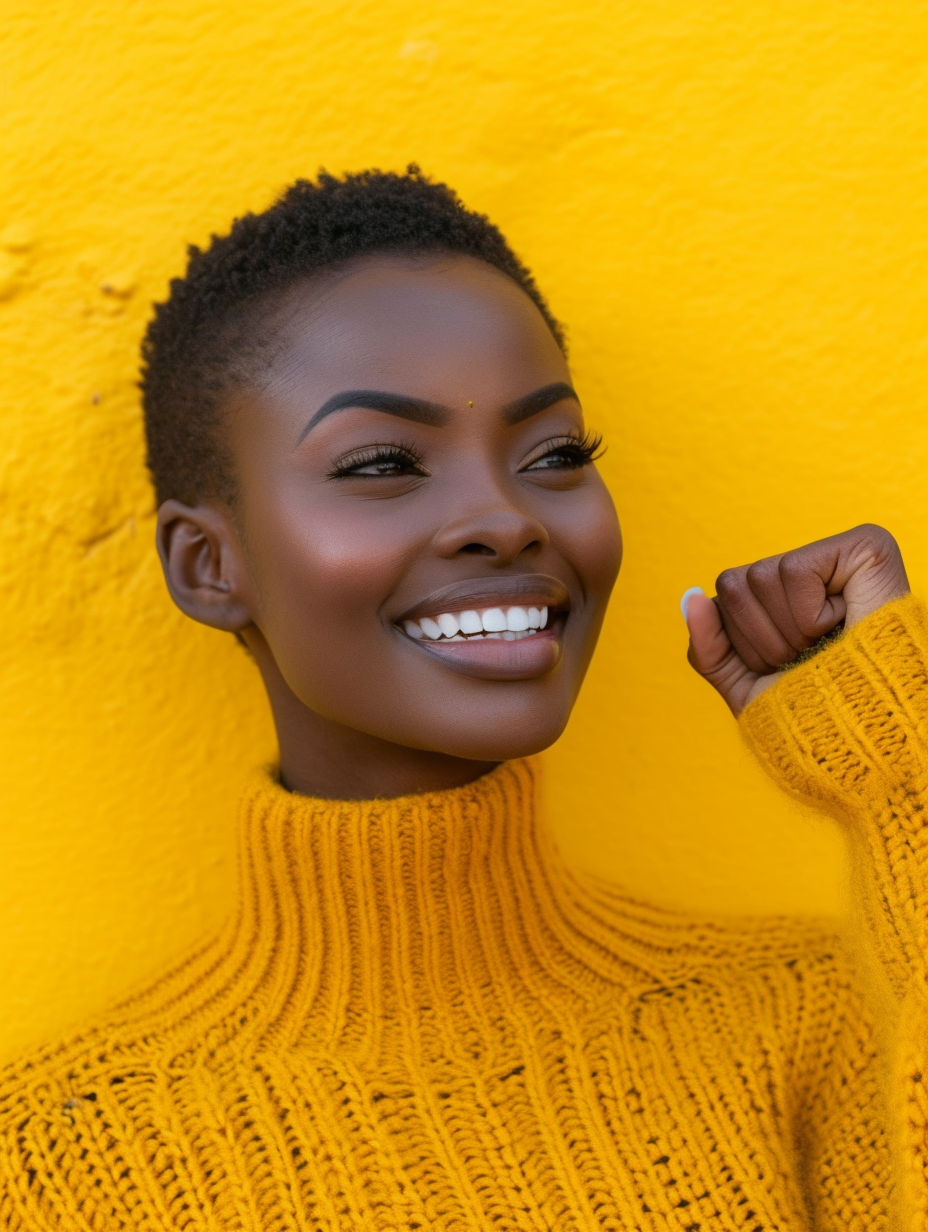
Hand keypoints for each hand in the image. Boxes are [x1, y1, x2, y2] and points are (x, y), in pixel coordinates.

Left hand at [685, 524, 909, 716]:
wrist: (865, 736)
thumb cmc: (814, 713)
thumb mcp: (743, 686)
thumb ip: (708, 646)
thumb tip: (691, 595)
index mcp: (778, 598)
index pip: (723, 596)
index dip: (743, 643)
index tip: (786, 666)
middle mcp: (805, 572)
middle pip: (733, 582)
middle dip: (762, 639)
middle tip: (809, 656)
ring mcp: (835, 556)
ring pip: (759, 575)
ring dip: (789, 632)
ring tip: (827, 644)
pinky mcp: (865, 547)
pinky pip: (794, 569)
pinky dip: (810, 615)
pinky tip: (844, 622)